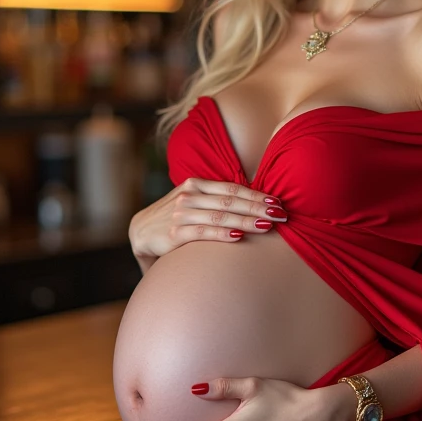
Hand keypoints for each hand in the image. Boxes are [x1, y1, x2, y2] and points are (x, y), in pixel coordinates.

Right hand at [128, 179, 287, 272]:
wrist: (140, 232)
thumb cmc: (176, 218)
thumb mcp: (194, 202)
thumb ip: (217, 200)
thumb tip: (254, 205)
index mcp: (196, 184)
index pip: (233, 189)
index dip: (257, 195)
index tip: (279, 203)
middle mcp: (189, 196)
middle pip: (231, 201)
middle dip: (258, 208)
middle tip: (281, 215)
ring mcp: (181, 214)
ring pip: (220, 215)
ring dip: (246, 220)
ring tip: (267, 225)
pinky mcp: (173, 233)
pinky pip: (203, 232)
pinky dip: (222, 233)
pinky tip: (238, 236)